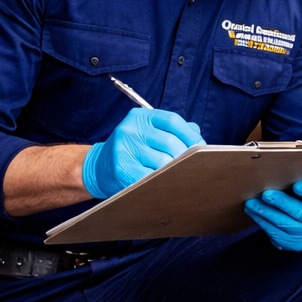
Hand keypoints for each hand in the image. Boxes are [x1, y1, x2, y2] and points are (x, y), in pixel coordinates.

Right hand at [82, 108, 203, 198]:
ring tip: (180, 175)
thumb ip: (173, 130)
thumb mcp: (148, 132)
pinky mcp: (121, 169)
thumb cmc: (132, 149)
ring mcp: (124, 149)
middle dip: (185, 156)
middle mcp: (130, 129)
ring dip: (175, 170)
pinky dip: (162, 181)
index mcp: (140, 117)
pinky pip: (151, 177)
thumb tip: (197, 135)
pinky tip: (165, 183)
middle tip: (193, 165)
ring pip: (163, 162)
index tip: (202, 147)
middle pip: (170, 142)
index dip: (190, 135)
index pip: (172, 120)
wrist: (99, 167)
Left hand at [245, 181, 301, 251]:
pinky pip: (277, 235)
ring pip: (285, 226)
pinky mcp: (296, 245)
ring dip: (266, 214)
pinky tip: (254, 214)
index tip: (297, 185)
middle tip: (265, 194)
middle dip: (281, 204)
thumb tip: (279, 174)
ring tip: (251, 204)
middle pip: (300, 214)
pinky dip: (263, 223)